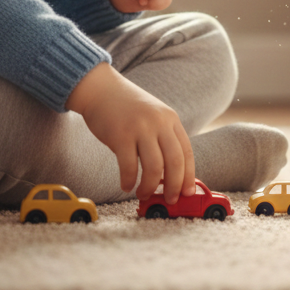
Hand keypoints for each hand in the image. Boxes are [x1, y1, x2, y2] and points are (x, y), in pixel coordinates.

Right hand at [66, 63, 195, 201]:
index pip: (187, 152)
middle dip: (173, 186)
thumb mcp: (153, 116)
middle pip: (175, 162)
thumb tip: (170, 175)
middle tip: (169, 200)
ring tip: (143, 193)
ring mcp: (140, 128)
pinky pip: (129, 167)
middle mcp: (158, 122)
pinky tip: (126, 185)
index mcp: (170, 119)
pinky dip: (129, 181)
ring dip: (149, 187)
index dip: (188, 176)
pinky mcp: (120, 135)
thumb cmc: (127, 107)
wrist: (101, 89)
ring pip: (154, 168)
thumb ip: (163, 138)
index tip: (187, 193)